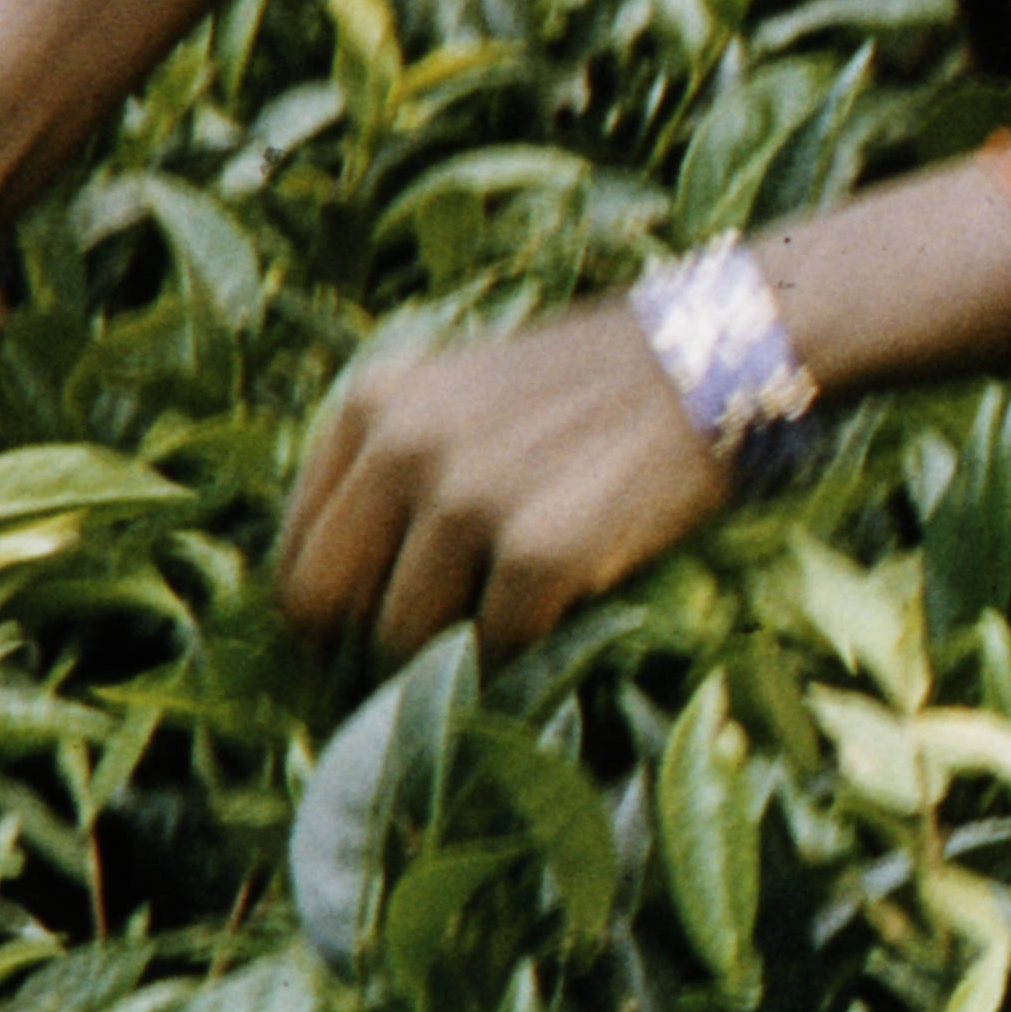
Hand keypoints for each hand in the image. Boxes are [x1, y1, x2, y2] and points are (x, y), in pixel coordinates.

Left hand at [275, 301, 740, 659]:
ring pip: (407, 639)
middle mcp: (402, 447)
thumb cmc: (590, 387)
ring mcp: (469, 500)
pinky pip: (497, 647)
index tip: (368, 633)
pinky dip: (526, 649)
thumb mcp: (461, 392)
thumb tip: (344, 595)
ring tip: (510, 619)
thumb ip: (393, 464)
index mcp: (371, 405)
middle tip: (424, 654)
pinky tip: (562, 613)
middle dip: (367, 639)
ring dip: (454, 649)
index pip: (296, 551)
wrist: (714, 357)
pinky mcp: (541, 552)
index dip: (329, 608)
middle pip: (327, 605)